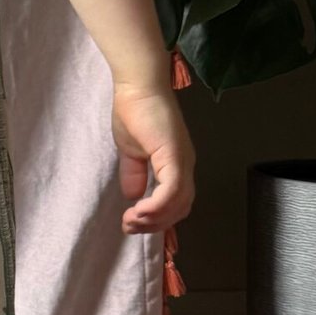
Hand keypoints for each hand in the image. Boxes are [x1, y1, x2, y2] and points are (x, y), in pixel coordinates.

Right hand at [112, 82, 194, 235]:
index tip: (132, 224)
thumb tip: (133, 196)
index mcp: (177, 165)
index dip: (157, 219)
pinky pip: (171, 191)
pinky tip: (138, 210)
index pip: (176, 202)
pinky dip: (157, 206)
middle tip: (130, 227)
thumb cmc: (134, 112)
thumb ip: (134, 174)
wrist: (136, 87)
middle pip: (180, 209)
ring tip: (131, 221)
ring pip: (178, 204)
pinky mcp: (174, 156)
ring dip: (154, 219)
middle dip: (154, 225)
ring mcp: (182, 161)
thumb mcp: (131, 152)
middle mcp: (185, 166)